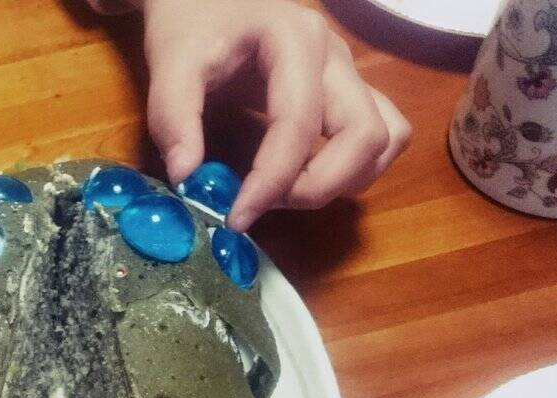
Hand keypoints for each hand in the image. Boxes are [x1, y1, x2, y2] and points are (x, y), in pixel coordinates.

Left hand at [135, 0, 411, 228]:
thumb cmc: (190, 22)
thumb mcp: (171, 62)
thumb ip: (172, 116)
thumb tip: (188, 177)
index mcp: (295, 40)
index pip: (299, 123)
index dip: (271, 180)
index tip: (237, 217)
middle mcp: (335, 56)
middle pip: (365, 134)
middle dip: (318, 186)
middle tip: (266, 205)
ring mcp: (349, 73)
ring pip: (386, 138)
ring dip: (345, 180)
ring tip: (287, 192)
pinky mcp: (350, 91)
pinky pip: (384, 134)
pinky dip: (357, 167)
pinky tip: (310, 177)